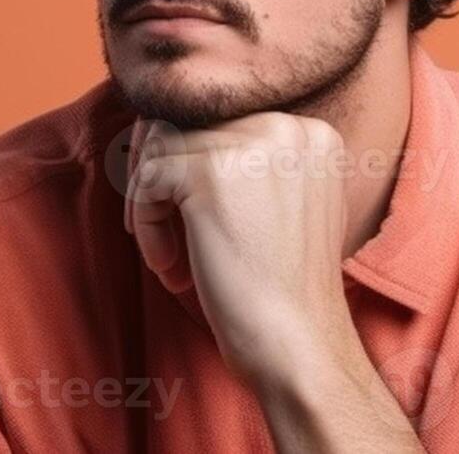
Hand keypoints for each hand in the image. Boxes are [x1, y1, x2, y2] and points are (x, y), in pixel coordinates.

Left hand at [123, 113, 354, 384]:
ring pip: (160, 143)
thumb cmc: (281, 288)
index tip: (183, 208)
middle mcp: (286, 126)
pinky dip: (147, 224)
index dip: (190, 157)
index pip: (224, 115)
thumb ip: (251, 162)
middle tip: (155, 221)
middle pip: (189, 119)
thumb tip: (169, 131)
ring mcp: (249, 145)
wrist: (297, 343)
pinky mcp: (210, 174)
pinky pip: (149, 178)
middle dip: (160, 168)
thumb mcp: (285, 205)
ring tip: (165, 249)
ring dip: (148, 197)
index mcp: (310, 132)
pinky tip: (169, 266)